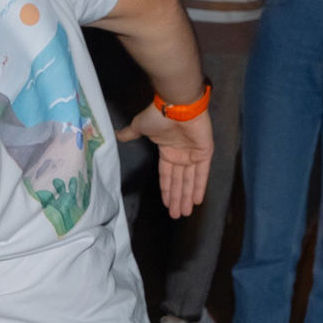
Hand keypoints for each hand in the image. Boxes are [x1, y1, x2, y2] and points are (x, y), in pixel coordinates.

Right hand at [125, 102, 213, 218]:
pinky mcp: (205, 152)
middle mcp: (181, 155)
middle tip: (176, 216)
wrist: (176, 105)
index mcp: (167, 151)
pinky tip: (196, 201)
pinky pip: (202, 173)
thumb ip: (130, 133)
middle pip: (179, 182)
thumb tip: (117, 135)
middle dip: (177, 199)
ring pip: (189, 181)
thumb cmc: (157, 116)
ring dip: (186, 197)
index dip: (167, 189)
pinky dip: (199, 187)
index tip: (166, 204)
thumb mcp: (139, 126)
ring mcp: (193, 154)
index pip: (167, 175)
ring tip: (184, 213)